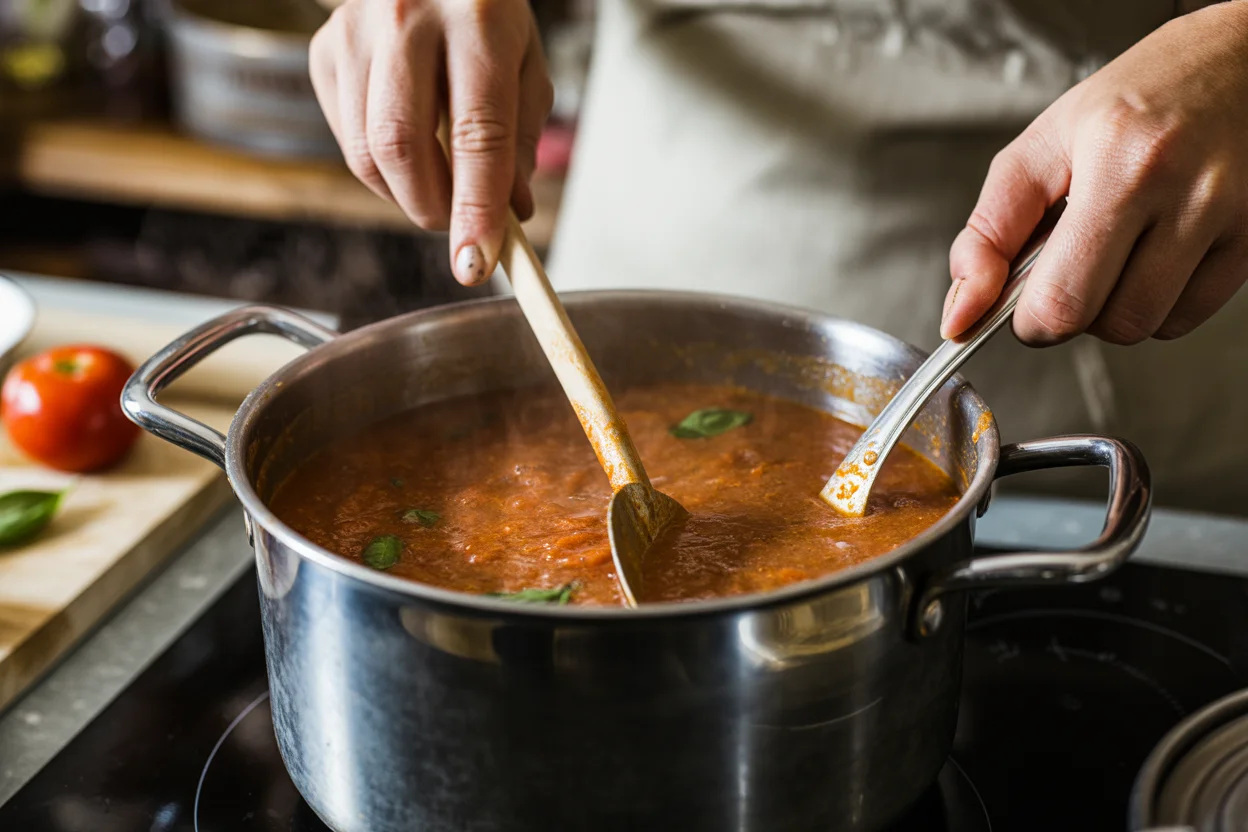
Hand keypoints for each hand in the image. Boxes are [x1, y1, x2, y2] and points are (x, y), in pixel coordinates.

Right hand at [309, 0, 552, 284]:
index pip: (476, 135)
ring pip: (366, 154)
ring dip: (407, 195)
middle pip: (403, 149)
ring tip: (441, 186)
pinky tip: (410, 148)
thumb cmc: (484, 6)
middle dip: (434, 210)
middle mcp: (405, 18)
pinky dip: (381, 168)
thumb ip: (520, 136)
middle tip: (461, 229)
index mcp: (475, 18)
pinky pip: (347, 139)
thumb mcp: (526, 59)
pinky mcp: (323, 51)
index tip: (477, 263)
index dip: (476, 210)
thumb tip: (509, 215)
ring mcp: (354, 33)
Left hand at [942, 3, 1247, 345]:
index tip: (1021, 301)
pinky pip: (1187, 317)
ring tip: (1113, 251)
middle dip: (1069, 313)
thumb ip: (988, 234)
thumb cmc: (1136, 102)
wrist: (1238, 62)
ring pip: (1147, 327)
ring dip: (1114, 308)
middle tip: (1065, 268)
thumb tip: (962, 312)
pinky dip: (1159, 302)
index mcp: (1119, 161)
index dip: (1028, 318)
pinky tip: (1154, 254)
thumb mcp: (1041, 148)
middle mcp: (1184, 189)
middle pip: (1107, 323)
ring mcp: (1230, 218)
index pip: (1061, 300)